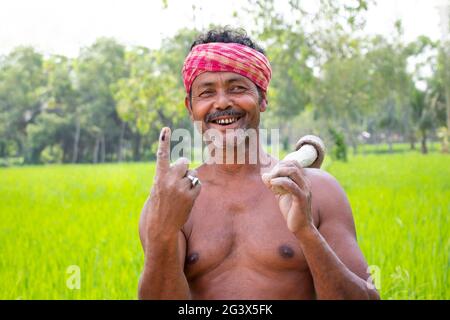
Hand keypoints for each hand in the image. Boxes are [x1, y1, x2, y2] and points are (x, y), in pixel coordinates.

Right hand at [140, 127, 200, 245]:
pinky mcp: (190, 196)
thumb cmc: (159, 206)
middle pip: (184, 163)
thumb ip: (168, 176)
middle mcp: (169, 180)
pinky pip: (198, 186)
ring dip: (189, 181)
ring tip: (180, 193)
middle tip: (179, 179)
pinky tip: (187, 199)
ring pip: (192, 174)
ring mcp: (180, 188)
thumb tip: (185, 168)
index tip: (166, 129)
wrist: (161, 226)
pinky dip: (194, 190)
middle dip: (184, 168)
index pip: (162, 156)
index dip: (164, 141)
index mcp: (159, 176)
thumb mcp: (158, 188)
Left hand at [262, 160, 312, 233]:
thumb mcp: (281, 195)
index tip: (272, 173)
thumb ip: (274, 185)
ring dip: (278, 172)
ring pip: (293, 171)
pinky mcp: (301, 198)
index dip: (281, 164)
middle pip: (293, 165)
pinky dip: (280, 181)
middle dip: (278, 167)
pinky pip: (291, 185)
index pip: (293, 163)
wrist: (300, 227)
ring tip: (270, 180)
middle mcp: (306, 183)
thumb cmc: (291, 211)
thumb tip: (264, 175)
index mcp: (302, 181)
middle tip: (270, 177)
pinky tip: (272, 183)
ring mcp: (305, 190)